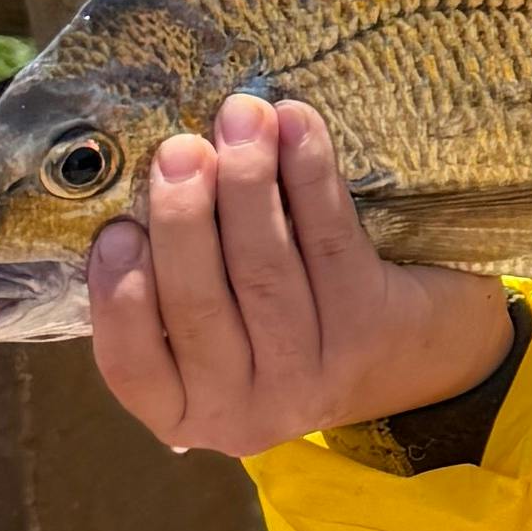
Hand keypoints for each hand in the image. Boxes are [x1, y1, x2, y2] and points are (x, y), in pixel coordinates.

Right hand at [81, 95, 512, 459]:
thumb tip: (148, 183)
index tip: (115, 231)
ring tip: (240, 118)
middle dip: (186, 220)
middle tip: (179, 150)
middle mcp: (242, 412)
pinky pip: (331, 241)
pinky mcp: (368, 333)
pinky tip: (297, 125)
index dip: (120, 299)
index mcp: (184, 409)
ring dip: (249, 185)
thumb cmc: (288, 318)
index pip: (132, 367)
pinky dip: (310, 175)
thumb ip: (177, 279)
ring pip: (265, 273)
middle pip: (200, 308)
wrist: (417, 346)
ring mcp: (309, 380)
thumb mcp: (219, 324)